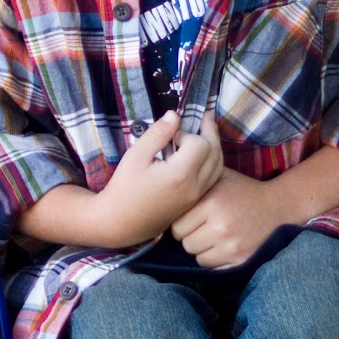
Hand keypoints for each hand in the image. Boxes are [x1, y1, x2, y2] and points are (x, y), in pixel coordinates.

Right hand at [93, 109, 223, 246]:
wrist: (120, 223)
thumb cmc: (124, 188)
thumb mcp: (136, 155)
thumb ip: (157, 134)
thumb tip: (175, 115)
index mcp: (180, 175)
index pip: (200, 143)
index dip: (187, 133)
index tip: (171, 136)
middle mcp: (193, 187)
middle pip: (215, 153)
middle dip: (210, 133)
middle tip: (205, 116)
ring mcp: (196, 197)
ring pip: (218, 167)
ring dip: (215, 147)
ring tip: (207, 131)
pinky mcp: (193, 203)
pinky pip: (213, 179)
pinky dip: (213, 162)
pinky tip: (204, 153)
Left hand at [170, 166, 290, 267]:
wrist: (278, 207)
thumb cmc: (242, 191)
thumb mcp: (220, 176)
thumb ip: (195, 175)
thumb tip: (172, 166)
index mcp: (212, 202)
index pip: (177, 226)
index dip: (180, 223)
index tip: (189, 219)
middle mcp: (220, 225)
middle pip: (185, 243)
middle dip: (189, 237)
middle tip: (200, 229)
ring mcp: (231, 245)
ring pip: (197, 257)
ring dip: (201, 249)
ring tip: (210, 237)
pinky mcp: (240, 259)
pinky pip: (213, 266)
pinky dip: (214, 258)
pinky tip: (221, 246)